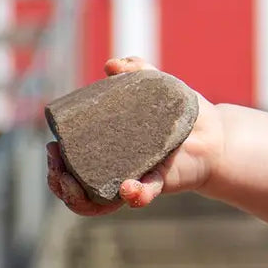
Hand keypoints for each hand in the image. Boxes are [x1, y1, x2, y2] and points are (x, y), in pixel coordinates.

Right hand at [46, 56, 225, 214]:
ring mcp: (136, 177)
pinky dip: (134, 194)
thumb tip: (112, 66)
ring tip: (73, 185)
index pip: (70, 163)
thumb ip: (136, 71)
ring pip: (97, 201)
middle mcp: (116, 169)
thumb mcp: (157, 86)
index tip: (53, 149)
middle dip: (58, 181)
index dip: (56, 163)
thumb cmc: (179, 111)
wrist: (214, 131)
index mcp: (106, 148)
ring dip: (78, 197)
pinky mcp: (160, 182)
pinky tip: (126, 189)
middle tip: (58, 167)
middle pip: (74, 186)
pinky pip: (143, 194)